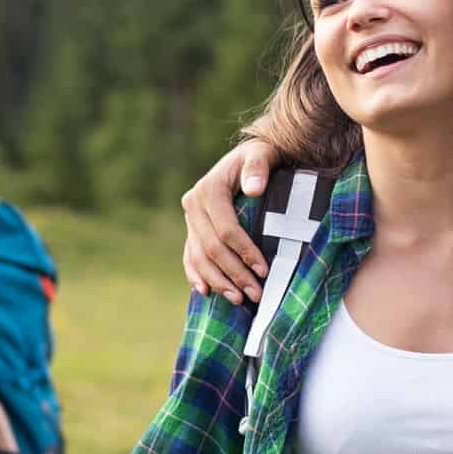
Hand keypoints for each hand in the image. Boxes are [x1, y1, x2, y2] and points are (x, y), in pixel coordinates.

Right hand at [179, 139, 277, 303]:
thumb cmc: (259, 157)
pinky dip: (195, 275)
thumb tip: (254, 189)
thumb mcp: (262, 154)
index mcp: (209, 189)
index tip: (263, 270)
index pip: (226, 229)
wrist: (246, 157)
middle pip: (211, 248)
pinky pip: (189, 256)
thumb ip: (258, 167)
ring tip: (238, 299)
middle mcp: (194, 205)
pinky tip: (205, 292)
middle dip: (233, 274)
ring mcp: (190, 219)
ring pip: (198, 257)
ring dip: (217, 281)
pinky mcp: (192, 229)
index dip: (244, 252)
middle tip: (255, 294)